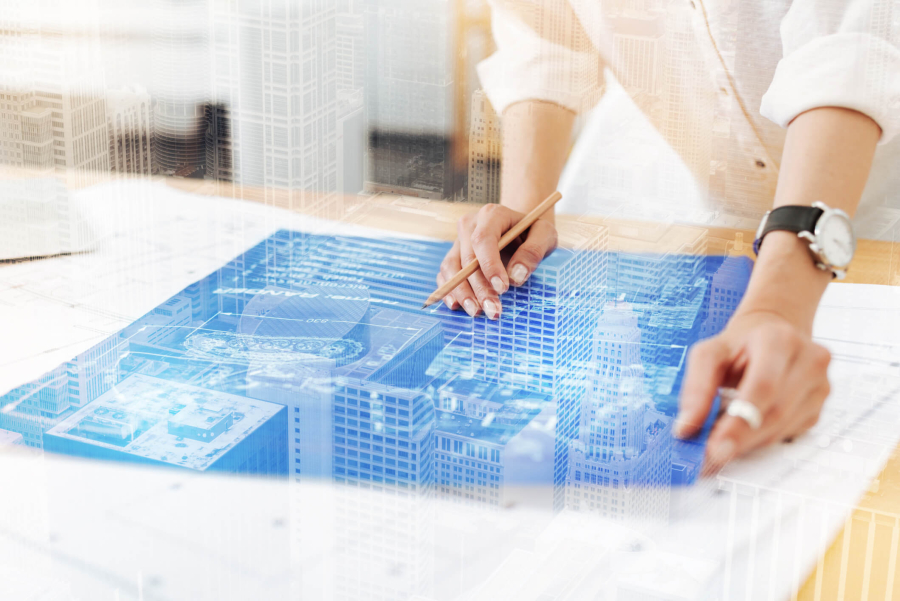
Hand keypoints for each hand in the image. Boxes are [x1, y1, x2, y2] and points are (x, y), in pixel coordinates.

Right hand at [437, 204, 556, 318]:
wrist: (520, 229)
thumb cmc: (533, 232)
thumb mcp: (545, 235)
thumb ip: (533, 252)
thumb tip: (516, 276)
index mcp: (492, 215)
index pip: (483, 240)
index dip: (490, 265)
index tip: (503, 288)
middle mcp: (470, 225)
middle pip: (467, 258)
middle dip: (479, 287)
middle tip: (493, 310)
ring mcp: (459, 240)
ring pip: (451, 267)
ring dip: (462, 293)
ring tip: (477, 312)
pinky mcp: (454, 255)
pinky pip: (445, 273)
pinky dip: (449, 290)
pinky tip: (457, 306)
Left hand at [674, 309, 831, 473]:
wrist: (770, 333)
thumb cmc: (739, 344)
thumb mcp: (709, 354)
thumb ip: (696, 387)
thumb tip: (687, 426)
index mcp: (779, 340)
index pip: (763, 386)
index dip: (740, 421)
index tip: (716, 447)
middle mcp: (808, 361)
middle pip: (775, 412)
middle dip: (740, 438)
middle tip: (711, 454)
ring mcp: (819, 386)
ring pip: (781, 428)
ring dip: (748, 441)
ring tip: (720, 441)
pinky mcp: (818, 407)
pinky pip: (788, 433)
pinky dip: (760, 439)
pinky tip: (744, 432)